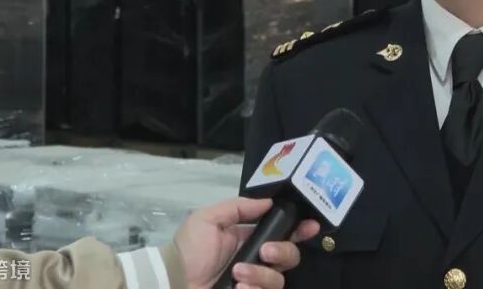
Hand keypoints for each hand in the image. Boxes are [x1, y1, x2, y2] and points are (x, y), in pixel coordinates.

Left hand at [173, 197, 319, 288]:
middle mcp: (257, 261)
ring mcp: (254, 282)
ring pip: (278, 279)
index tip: (310, 226)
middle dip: (283, 251)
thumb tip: (269, 202)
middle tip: (265, 252)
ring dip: (260, 275)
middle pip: (290, 256)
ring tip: (237, 275)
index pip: (283, 232)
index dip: (300, 229)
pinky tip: (237, 288)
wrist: (172, 282)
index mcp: (250, 238)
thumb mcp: (207, 219)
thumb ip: (238, 208)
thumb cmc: (189, 249)